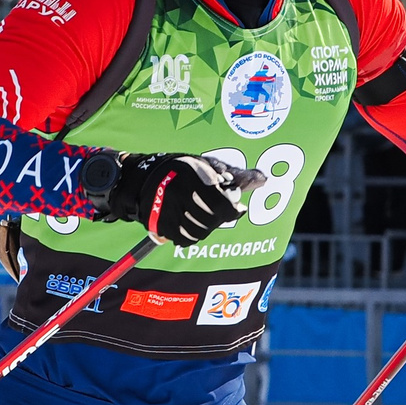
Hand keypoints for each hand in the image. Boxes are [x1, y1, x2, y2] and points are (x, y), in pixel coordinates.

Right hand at [100, 154, 256, 244]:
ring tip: (206, 216)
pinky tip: (194, 223)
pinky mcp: (162, 224)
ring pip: (201, 231)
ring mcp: (169, 211)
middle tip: (220, 210)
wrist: (142, 178)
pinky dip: (194, 234)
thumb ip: (235, 176)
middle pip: (213, 219)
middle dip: (221, 217)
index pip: (224, 204)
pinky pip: (186, 239)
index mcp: (193, 174)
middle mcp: (179, 193)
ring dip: (209, 226)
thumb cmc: (181, 169)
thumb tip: (263, 179)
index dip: (234, 209)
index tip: (237, 208)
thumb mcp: (208, 165)